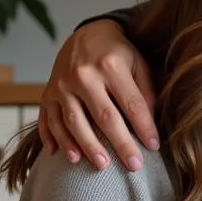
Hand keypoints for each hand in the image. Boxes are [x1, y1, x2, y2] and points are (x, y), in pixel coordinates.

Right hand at [38, 19, 158, 171]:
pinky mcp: (46, 93)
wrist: (86, 34)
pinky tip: (64, 156)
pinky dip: (54, 139)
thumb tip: (150, 126)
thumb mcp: (138, 64)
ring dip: (87, 146)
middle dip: (120, 144)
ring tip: (101, 165)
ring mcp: (61, 85)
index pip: (131, 104)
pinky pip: (47, 120)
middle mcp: (83, 75)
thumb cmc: (119, 54)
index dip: (144, 128)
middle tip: (133, 166)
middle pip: (104, 117)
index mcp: (110, 66)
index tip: (154, 147)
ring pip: (73, 122)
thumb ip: (145, 93)